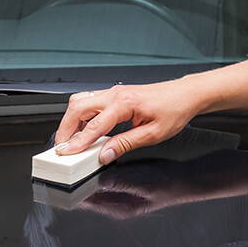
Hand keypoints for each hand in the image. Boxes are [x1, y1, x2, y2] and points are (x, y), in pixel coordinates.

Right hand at [53, 79, 202, 163]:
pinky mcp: (115, 94)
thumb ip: (126, 144)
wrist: (185, 95)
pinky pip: (90, 101)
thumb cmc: (174, 110)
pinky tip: (85, 129)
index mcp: (125, 103)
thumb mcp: (152, 134)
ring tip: (71, 140)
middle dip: (65, 128)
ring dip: (72, 120)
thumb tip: (105, 154)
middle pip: (78, 108)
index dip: (78, 142)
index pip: (94, 126)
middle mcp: (116, 94)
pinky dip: (82, 115)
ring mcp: (114, 92)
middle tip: (62, 147)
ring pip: (81, 102)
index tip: (67, 153)